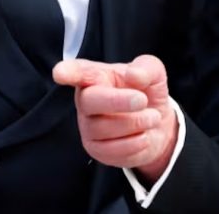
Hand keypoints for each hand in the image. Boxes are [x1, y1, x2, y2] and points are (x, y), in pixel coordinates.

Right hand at [53, 54, 177, 182]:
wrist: (157, 124)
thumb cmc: (147, 92)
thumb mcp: (153, 73)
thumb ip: (146, 68)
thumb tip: (134, 75)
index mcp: (96, 76)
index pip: (77, 72)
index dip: (68, 72)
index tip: (60, 73)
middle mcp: (86, 101)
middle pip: (89, 101)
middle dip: (117, 101)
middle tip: (142, 100)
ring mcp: (88, 127)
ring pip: (104, 128)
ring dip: (136, 123)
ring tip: (153, 117)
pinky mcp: (96, 149)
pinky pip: (113, 149)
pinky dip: (136, 142)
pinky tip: (144, 135)